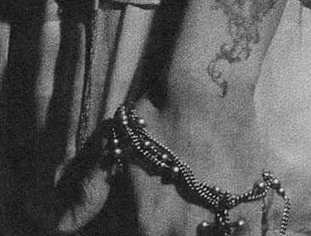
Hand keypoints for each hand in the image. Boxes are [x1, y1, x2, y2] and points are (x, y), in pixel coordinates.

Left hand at [58, 98, 283, 235]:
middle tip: (165, 218)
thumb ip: (88, 195)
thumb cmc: (157, 116)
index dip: (132, 234)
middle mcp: (184, 234)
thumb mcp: (114, 151)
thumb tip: (60, 226)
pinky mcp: (250, 211)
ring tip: (194, 223)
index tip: (139, 225)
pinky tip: (228, 227)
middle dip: (166, 235)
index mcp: (148, 226)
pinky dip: (239, 235)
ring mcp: (221, 225)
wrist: (206, 90)